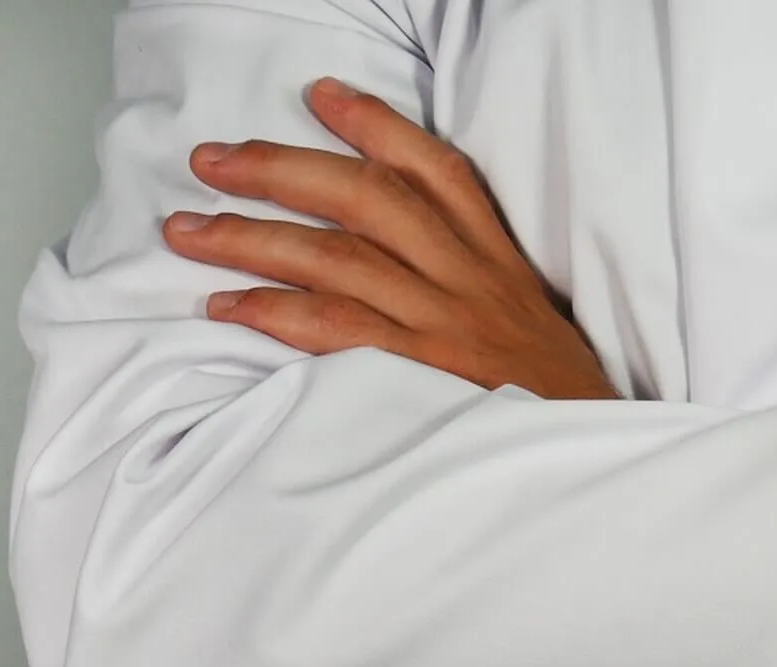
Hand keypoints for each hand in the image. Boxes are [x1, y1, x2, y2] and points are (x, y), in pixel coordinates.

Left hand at [162, 77, 616, 399]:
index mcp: (499, 263)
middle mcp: (470, 282)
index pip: (439, 172)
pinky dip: (274, 313)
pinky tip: (227, 305)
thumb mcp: (533, 325)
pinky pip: (335, 331)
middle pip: (368, 199)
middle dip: (281, 169)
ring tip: (186, 230)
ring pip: (336, 257)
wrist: (590, 459)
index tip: (320, 96)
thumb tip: (398, 257)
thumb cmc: (555, 403)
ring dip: (251, 237)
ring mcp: (444, 327)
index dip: (377, 126)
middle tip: (213, 160)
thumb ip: (477, 286)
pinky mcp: (421, 376)